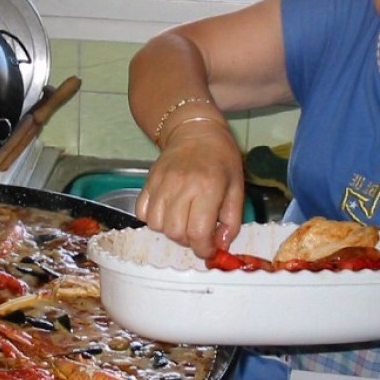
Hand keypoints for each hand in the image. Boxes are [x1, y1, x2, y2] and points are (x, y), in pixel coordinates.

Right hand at [135, 122, 245, 257]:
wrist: (196, 131)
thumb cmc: (221, 159)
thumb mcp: (237, 188)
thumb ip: (231, 220)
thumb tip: (221, 246)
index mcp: (208, 188)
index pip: (198, 232)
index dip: (203, 249)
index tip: (209, 249)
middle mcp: (181, 186)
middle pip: (175, 232)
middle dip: (188, 241)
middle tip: (197, 233)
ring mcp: (161, 183)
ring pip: (157, 226)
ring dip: (170, 231)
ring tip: (182, 221)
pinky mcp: (148, 181)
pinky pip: (142, 213)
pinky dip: (153, 219)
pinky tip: (167, 212)